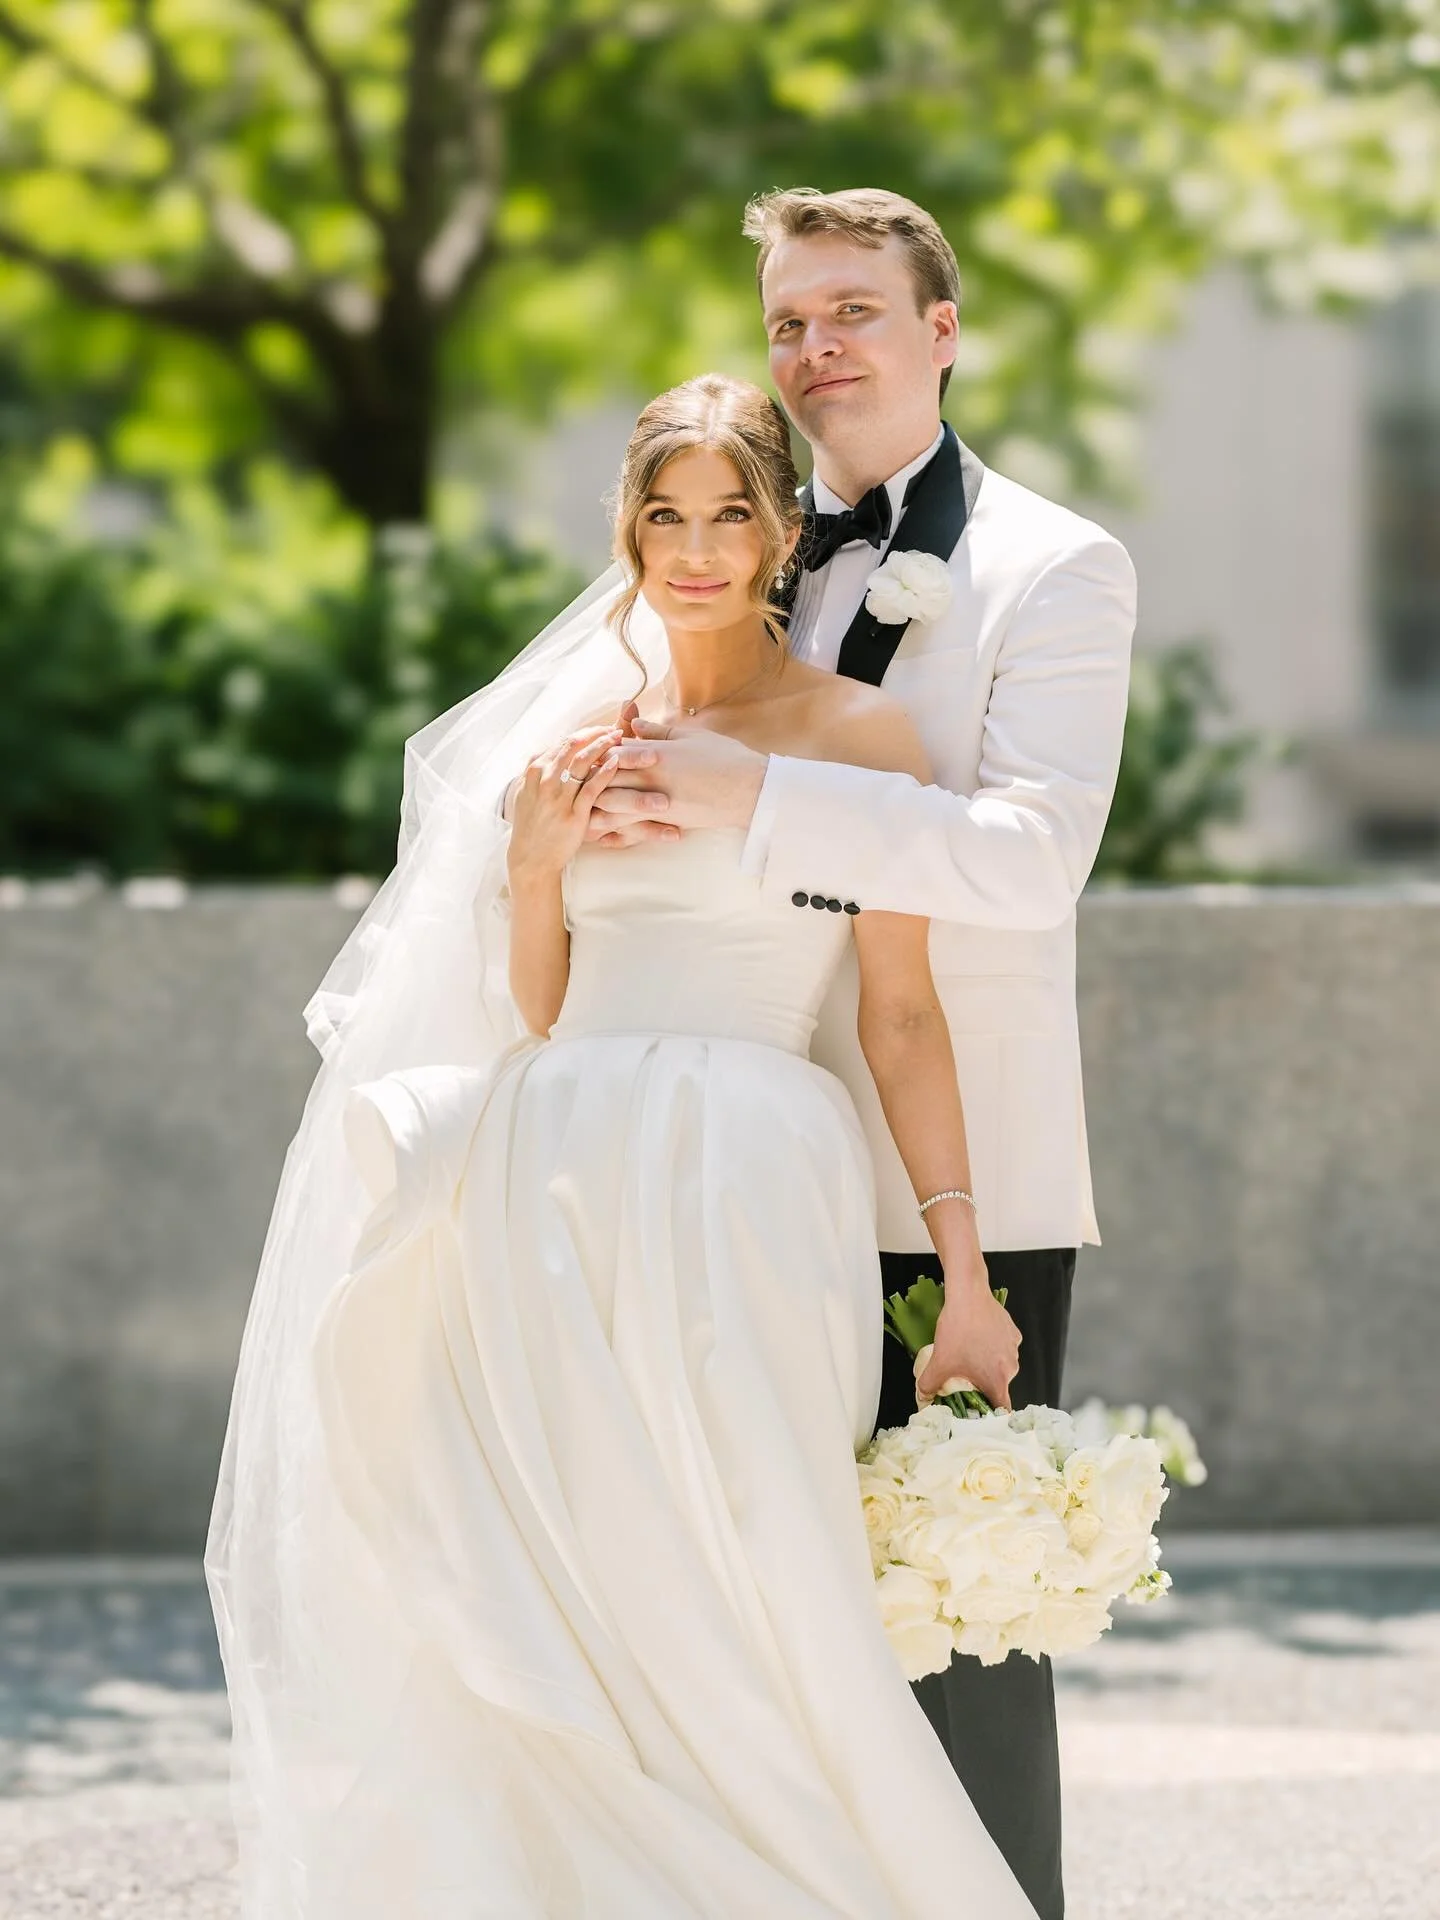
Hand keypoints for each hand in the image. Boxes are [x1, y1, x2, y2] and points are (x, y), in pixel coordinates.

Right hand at [507, 731, 623, 880]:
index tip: (602, 728)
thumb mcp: (526, 793)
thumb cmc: (532, 826)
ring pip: (582, 761)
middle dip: (597, 733)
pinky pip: (592, 787)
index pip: (562, 742)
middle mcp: (545, 780)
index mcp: (535, 771)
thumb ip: (539, 771)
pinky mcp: (573, 814)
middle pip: (573, 745)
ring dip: (603, 745)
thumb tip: (553, 750)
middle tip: (616, 729)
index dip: (585, 732)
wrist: (531, 858)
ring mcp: (558, 796)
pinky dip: (605, 771)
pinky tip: (617, 762)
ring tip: (620, 738)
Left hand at [584, 707, 768, 847]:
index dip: (595, 751)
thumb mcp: (689, 736)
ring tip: (574, 812)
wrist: (749, 790)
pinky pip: (632, 831)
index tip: (582, 752)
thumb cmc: (724, 758)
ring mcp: (656, 804)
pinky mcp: (666, 822)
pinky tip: (600, 838)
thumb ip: (657, 732)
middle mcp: (650, 780)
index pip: (613, 752)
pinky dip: (613, 835)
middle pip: (605, 781)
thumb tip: (632, 723)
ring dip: (591, 810)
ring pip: (612, 809)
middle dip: (584, 783)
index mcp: (655, 754)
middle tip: (565, 785)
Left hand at [915, 1272, 1021, 1411]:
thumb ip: (928, 1386)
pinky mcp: (1013, 1332)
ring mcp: (1014, 1349)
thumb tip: (923, 1398)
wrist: (968, 1296)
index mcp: (997, 1380)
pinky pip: (1004, 1347)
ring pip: (1002, 1365)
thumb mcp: (939, 1361)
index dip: (990, 1413)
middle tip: (965, 1377)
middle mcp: (1011, 1368)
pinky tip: (978, 1337)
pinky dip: (994, 1347)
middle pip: (999, 1385)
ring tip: (969, 1353)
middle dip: (984, 1384)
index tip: (979, 1410)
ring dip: (989, 1364)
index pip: (1001, 1409)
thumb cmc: (958, 1330)